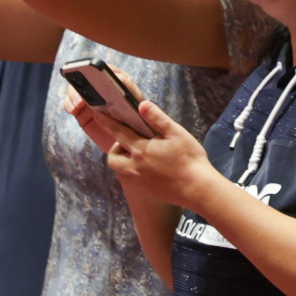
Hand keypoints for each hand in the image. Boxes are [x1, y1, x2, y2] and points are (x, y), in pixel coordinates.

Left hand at [75, 93, 218, 207]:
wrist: (198, 189)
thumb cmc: (190, 159)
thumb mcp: (177, 134)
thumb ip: (158, 119)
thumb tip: (142, 105)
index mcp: (142, 150)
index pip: (119, 133)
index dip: (107, 123)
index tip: (98, 115)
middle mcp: (135, 167)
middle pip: (113, 158)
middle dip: (115, 149)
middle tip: (130, 143)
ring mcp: (139, 181)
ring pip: (121, 171)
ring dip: (123, 161)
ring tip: (138, 156)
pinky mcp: (146, 190)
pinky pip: (131, 180)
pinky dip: (132, 172)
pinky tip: (147, 168)